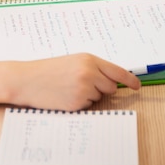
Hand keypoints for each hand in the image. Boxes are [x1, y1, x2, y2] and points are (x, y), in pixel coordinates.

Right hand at [8, 53, 140, 110]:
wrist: (27, 80)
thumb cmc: (49, 70)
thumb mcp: (73, 61)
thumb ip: (93, 67)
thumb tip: (113, 80)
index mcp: (89, 59)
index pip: (117, 71)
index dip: (130, 80)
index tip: (137, 86)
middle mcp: (89, 72)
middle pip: (111, 87)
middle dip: (102, 88)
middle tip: (82, 84)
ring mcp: (84, 88)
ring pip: (99, 97)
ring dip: (90, 95)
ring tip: (69, 88)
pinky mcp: (77, 103)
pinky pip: (88, 106)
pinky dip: (80, 103)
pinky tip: (66, 96)